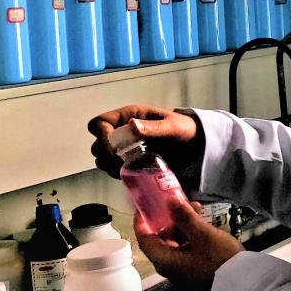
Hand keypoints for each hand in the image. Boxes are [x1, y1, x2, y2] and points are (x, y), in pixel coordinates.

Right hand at [87, 105, 202, 177]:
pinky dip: (117, 174)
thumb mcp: (172, 127)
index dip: (101, 135)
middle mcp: (121, 132)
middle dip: (106, 155)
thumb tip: (131, 126)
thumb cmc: (183, 130)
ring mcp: (123, 149)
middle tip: (123, 160)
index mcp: (128, 117)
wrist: (194, 146)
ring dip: (110, 166)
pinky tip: (132, 174)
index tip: (113, 148)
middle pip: (96, 144)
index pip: (99, 123)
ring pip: (102, 159)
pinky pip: (113, 170)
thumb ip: (154, 127)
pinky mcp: (128, 163)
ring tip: (129, 167)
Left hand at [135, 202, 242, 286]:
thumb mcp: (202, 234)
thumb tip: (168, 200)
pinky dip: (187, 235)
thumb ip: (184, 216)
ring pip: (173, 243)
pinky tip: (200, 223)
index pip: (144, 238)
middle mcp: (168, 267)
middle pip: (159, 239)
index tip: (145, 204)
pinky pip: (183, 249)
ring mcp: (180, 270)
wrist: (240, 284)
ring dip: (180, 225)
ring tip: (194, 208)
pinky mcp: (192, 270)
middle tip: (176, 202)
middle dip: (167, 218)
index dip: (142, 220)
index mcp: (164, 260)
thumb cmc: (219, 258)